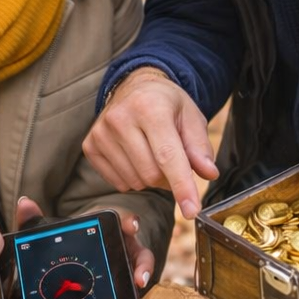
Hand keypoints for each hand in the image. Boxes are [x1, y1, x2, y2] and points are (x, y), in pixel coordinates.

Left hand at [15, 197, 154, 290]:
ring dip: (143, 273)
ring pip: (141, 265)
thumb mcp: (48, 233)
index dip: (128, 221)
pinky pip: (132, 283)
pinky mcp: (123, 280)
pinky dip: (135, 291)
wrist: (66, 263)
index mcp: (104, 226)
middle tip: (138, 271)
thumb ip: (35, 220)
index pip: (120, 218)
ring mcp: (124, 262)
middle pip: (137, 247)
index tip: (131, 226)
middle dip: (142, 259)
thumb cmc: (63, 241)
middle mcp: (120, 242)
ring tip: (138, 284)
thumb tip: (24, 203)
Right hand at [82, 68, 216, 218]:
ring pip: (135, 182)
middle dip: (168, 178)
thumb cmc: (166, 104)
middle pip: (151, 174)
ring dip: (150, 179)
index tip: (192, 210)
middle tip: (173, 161)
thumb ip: (200, 147)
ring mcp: (101, 132)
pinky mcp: (90, 145)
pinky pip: (118, 182)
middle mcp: (121, 118)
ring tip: (153, 154)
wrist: (134, 87)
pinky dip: (133, 178)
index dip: (182, 186)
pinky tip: (135, 157)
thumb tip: (208, 173)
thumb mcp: (191, 117)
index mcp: (150, 107)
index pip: (168, 155)